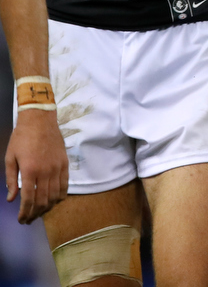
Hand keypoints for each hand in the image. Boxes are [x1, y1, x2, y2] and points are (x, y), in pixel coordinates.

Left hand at [5, 109, 67, 223]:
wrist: (40, 121)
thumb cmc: (21, 138)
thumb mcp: (10, 158)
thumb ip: (11, 180)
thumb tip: (11, 198)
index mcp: (30, 171)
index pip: (28, 199)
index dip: (25, 213)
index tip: (21, 220)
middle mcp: (45, 172)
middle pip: (43, 200)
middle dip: (35, 214)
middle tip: (29, 220)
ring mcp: (57, 168)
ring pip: (55, 195)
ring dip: (48, 207)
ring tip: (40, 213)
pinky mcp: (65, 164)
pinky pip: (65, 185)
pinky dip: (60, 196)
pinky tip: (54, 201)